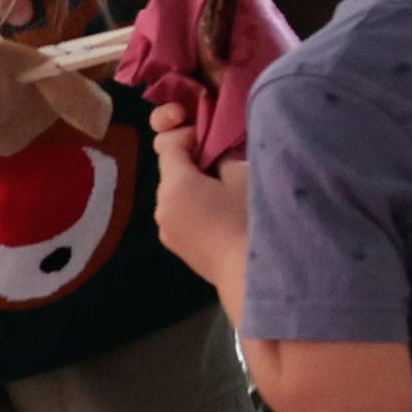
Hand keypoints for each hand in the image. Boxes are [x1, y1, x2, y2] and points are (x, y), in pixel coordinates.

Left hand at [148, 128, 245, 289]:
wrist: (249, 274)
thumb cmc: (249, 219)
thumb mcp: (242, 176)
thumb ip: (224, 157)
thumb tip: (216, 153)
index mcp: (175, 185)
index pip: (169, 146)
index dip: (190, 136)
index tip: (214, 139)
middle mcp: (161, 207)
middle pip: (171, 173)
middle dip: (194, 164)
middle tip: (225, 166)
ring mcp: (166, 231)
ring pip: (176, 196)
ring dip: (194, 189)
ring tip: (225, 196)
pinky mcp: (176, 248)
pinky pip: (181, 217)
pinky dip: (195, 210)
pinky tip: (221, 220)